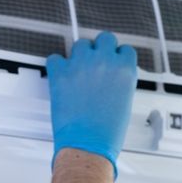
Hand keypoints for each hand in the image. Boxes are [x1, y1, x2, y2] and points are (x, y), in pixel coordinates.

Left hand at [46, 31, 137, 177]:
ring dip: (79, 55)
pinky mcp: (61, 72)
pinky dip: (57, 66)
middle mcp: (104, 61)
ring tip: (78, 72)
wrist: (88, 144)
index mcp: (124, 69)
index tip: (113, 63)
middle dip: (100, 49)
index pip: (124, 49)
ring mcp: (81, 64)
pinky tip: (62, 77)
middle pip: (104, 38)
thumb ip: (120, 81)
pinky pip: (55, 58)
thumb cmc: (108, 131)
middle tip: (96, 63)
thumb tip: (112, 75)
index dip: (117, 57)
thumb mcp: (125, 101)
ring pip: (80, 44)